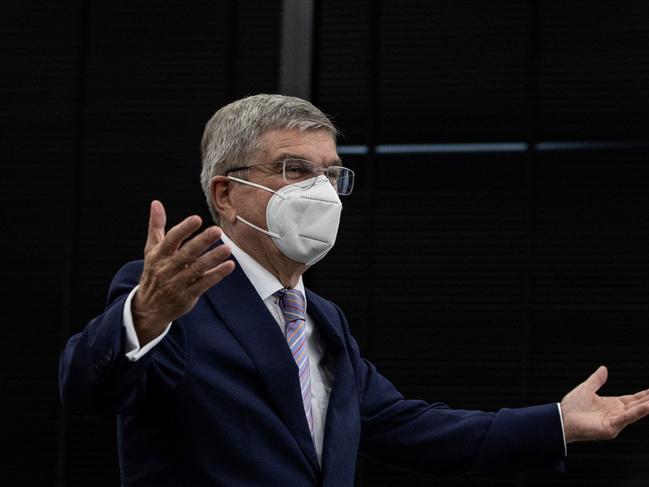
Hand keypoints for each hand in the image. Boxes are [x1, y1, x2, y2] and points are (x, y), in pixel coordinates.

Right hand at [132, 200, 234, 344]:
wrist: (148, 308)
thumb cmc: (154, 272)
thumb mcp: (151, 250)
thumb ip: (156, 226)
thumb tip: (156, 203)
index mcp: (158, 255)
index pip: (171, 240)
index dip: (184, 229)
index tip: (197, 219)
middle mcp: (166, 269)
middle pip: (186, 253)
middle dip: (202, 241)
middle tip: (217, 230)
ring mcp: (177, 283)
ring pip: (197, 269)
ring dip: (213, 258)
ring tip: (227, 248)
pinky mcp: (187, 296)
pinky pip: (204, 284)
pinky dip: (216, 274)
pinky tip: (229, 265)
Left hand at [560, 365, 648, 442]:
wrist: (562, 418)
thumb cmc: (572, 407)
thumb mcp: (586, 389)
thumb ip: (596, 380)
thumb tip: (604, 368)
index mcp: (612, 405)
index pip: (633, 399)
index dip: (644, 395)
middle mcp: (616, 414)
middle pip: (637, 406)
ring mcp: (615, 422)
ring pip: (635, 412)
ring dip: (647, 407)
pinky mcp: (610, 428)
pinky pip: (626, 419)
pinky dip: (637, 413)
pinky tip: (647, 407)